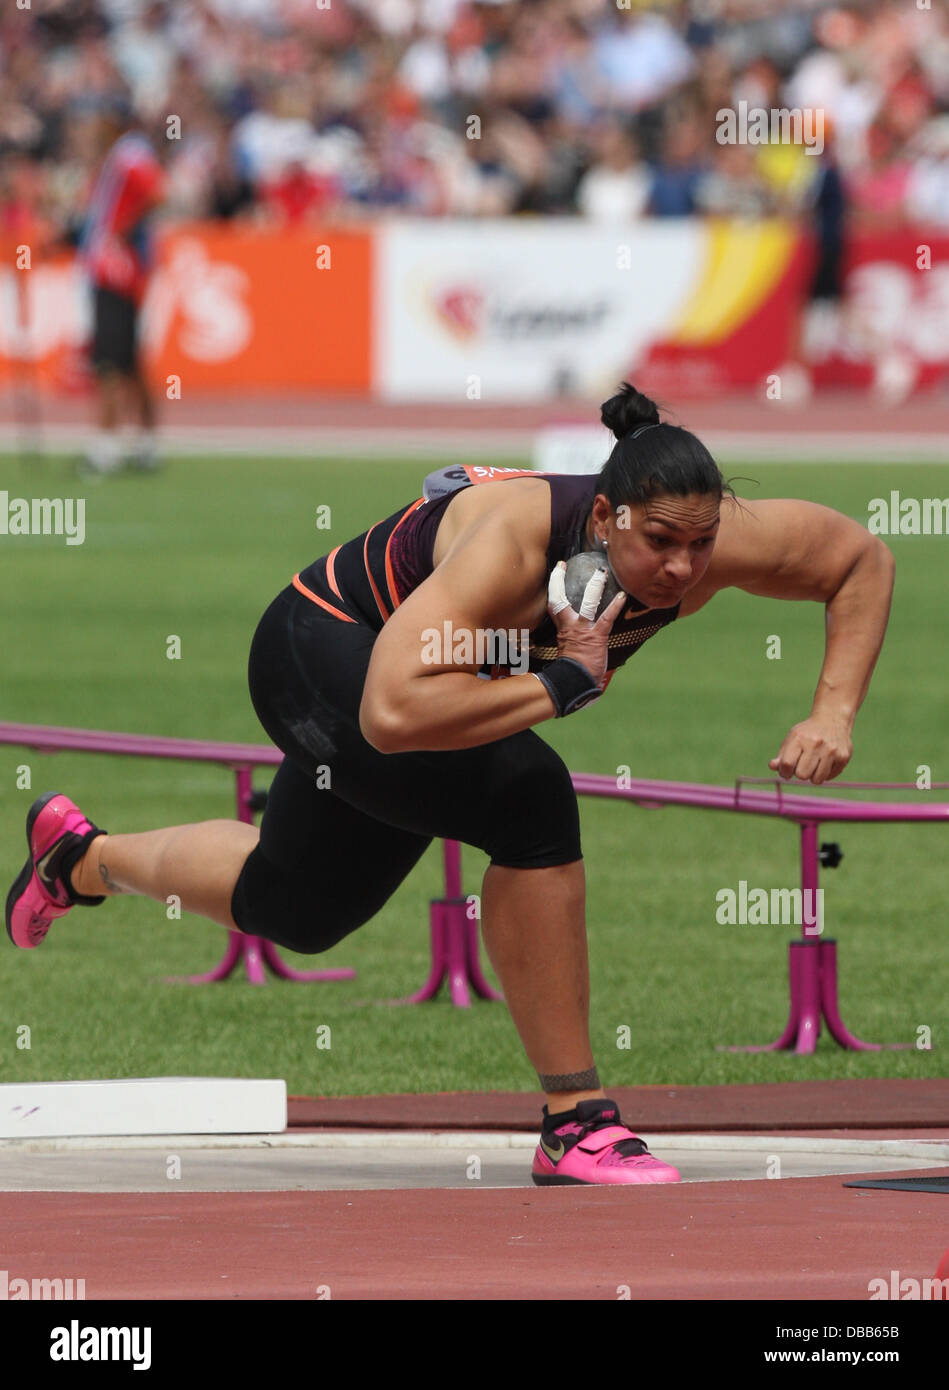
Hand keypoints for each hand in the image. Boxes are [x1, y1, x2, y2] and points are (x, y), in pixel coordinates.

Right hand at [547, 561, 625, 689]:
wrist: (573, 682)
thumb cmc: (569, 672)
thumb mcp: (564, 653)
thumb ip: (568, 642)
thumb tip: (570, 642)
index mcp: (562, 628)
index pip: (554, 602)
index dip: (555, 584)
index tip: (559, 568)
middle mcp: (570, 625)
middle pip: (561, 599)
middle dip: (560, 580)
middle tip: (565, 564)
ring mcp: (583, 629)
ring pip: (588, 603)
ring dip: (595, 587)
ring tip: (601, 572)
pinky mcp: (597, 636)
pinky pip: (607, 617)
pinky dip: (615, 606)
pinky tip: (623, 596)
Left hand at [769, 715, 852, 784]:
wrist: (833, 719)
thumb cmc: (807, 733)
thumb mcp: (792, 739)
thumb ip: (781, 755)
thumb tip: (772, 766)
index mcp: (799, 738)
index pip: (787, 764)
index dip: (784, 772)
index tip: (787, 770)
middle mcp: (816, 744)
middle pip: (802, 775)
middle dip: (799, 774)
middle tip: (802, 766)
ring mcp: (831, 751)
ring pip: (817, 780)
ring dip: (812, 776)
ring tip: (814, 765)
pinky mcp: (843, 757)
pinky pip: (829, 777)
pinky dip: (824, 773)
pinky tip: (825, 761)